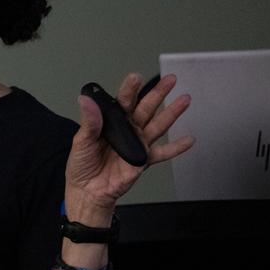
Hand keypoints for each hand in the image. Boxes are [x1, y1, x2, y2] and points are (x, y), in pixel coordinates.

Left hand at [65, 73, 193, 216]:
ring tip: (184, 100)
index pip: (123, 101)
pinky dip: (177, 147)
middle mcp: (127, 130)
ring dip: (172, 113)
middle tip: (169, 80)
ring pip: (158, 125)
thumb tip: (86, 100)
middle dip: (158, 93)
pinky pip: (163, 153)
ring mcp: (138, 144)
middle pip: (146, 108)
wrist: (88, 191)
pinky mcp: (143, 160)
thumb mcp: (81, 141)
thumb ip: (89, 121)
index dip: (130, 89)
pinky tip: (189, 140)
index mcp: (111, 122)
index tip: (135, 77)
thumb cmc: (81, 166)